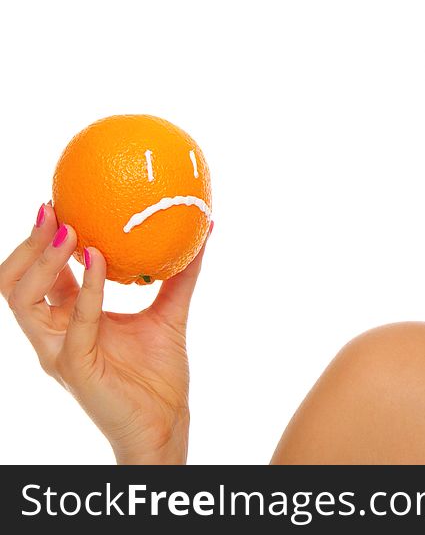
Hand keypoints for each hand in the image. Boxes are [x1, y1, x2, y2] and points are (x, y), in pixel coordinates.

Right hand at [0, 202, 211, 463]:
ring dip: (43, 260)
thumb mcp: (169, 313)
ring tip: (69, 230)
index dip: (44, 238)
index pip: (42, 274)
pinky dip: (86, 287)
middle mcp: (54, 334)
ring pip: (22, 299)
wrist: (166, 423)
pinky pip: (73, 322)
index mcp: (70, 319)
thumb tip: (206, 232)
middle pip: (15, 282)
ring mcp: (57, 351)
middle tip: (53, 208)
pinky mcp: (74, 366)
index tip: (61, 201)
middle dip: (28, 243)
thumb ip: (180, 275)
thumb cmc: (159, 376)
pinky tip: (99, 259)